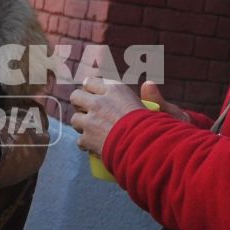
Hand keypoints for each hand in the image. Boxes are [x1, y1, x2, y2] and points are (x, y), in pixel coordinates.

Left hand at [70, 79, 184, 162]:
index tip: (91, 94)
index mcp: (115, 90)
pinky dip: (86, 145)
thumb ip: (151, 97)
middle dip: (79, 104)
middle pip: (76, 96)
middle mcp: (99, 102)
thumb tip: (148, 84)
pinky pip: (79, 140)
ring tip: (91, 130)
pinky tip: (93, 147)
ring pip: (75, 119)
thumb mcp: (154, 107)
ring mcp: (91, 120)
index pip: (90, 82)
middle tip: (86, 112)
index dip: (90, 89)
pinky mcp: (88, 138)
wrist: (146, 146)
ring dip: (81, 125)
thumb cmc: (154, 127)